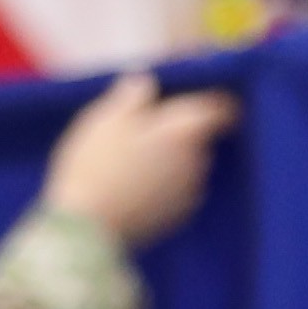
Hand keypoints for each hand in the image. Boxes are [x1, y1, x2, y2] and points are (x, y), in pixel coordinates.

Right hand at [36, 72, 236, 255]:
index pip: (220, 108)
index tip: (205, 98)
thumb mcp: (106, 118)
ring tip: (130, 162)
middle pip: (198, 138)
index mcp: (184, 130)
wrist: (87, 226)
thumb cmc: (96, 164)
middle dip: (177, 132)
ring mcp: (188, 193)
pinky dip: (162, 186)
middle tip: (141, 130)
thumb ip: (132, 96)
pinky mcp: (176, 218)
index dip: (215, 101)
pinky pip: (176, 192)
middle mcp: (196, 162)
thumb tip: (146, 81)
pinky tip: (131, 187)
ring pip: (186, 165)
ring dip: (169, 160)